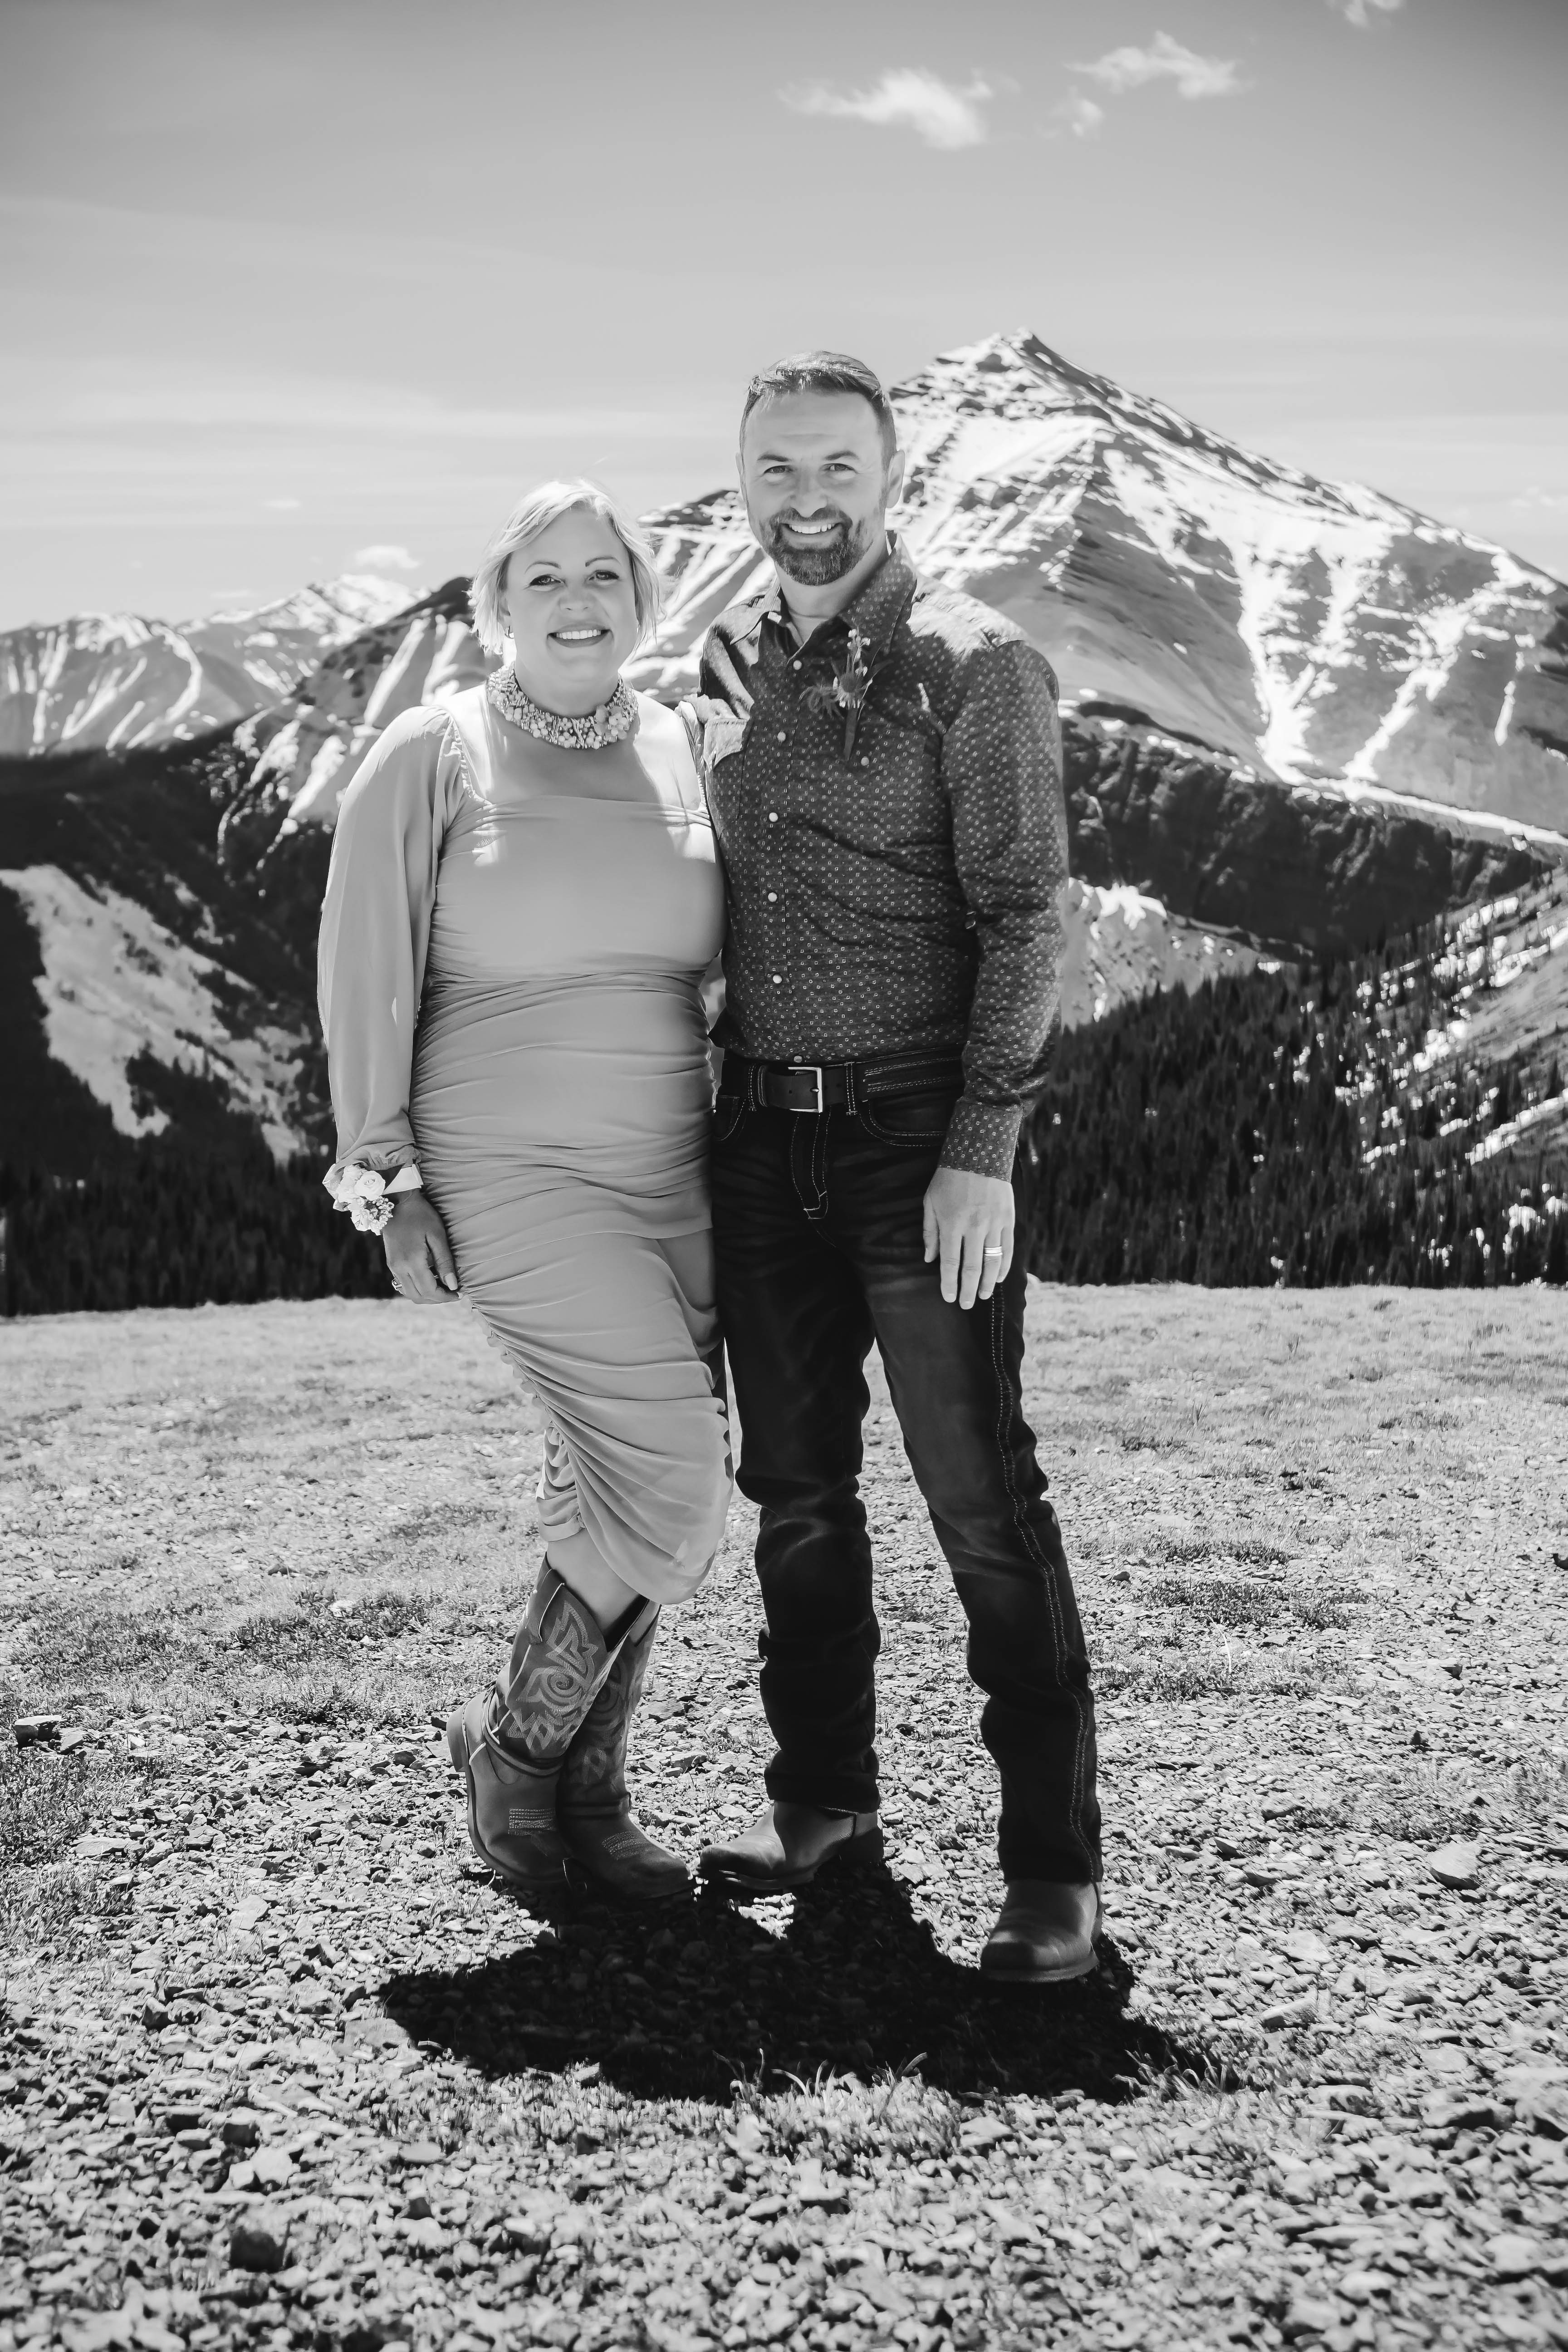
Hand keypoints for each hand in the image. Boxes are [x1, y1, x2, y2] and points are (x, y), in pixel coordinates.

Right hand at [383, 1193, 459, 1301]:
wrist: (396, 1202)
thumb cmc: (421, 1215)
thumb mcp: (437, 1235)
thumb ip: (445, 1262)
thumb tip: (453, 1285)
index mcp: (411, 1261)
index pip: (429, 1291)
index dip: (445, 1297)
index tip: (459, 1294)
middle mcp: (399, 1268)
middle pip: (418, 1297)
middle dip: (437, 1299)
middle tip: (452, 1292)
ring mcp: (393, 1267)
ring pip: (410, 1294)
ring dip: (427, 1295)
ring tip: (443, 1287)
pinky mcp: (391, 1264)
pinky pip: (404, 1285)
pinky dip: (418, 1288)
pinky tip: (430, 1278)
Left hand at [922, 1166, 1013, 1309]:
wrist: (978, 1153)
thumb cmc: (948, 1178)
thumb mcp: (930, 1202)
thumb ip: (930, 1232)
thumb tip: (929, 1259)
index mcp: (951, 1223)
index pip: (949, 1262)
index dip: (949, 1283)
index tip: (948, 1297)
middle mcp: (974, 1226)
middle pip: (972, 1267)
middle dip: (969, 1289)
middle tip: (966, 1305)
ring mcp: (994, 1223)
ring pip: (992, 1261)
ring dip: (988, 1282)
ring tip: (984, 1296)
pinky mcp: (1008, 1218)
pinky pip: (1008, 1248)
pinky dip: (1004, 1265)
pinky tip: (1000, 1278)